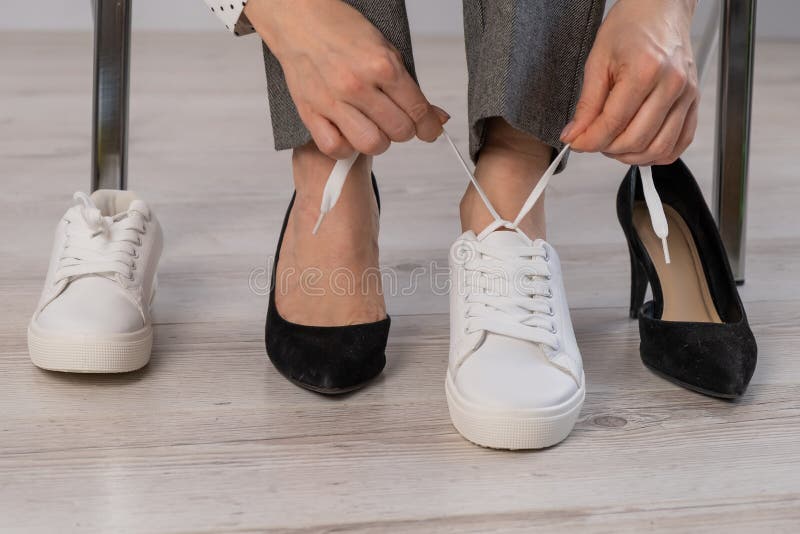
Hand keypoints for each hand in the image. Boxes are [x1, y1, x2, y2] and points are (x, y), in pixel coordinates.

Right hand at [245, 0, 447, 158]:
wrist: (298, 18)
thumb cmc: (341, 30)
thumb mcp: (385, 50)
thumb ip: (409, 86)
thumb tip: (436, 116)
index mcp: (381, 65)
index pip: (417, 110)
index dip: (430, 126)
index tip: (431, 131)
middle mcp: (358, 85)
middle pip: (399, 131)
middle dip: (405, 130)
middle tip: (397, 121)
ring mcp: (332, 101)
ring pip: (372, 144)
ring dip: (379, 140)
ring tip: (374, 128)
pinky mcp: (310, 112)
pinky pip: (336, 148)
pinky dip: (346, 147)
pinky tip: (349, 133)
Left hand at [561, 0, 698, 164]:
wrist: (660, 10)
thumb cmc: (630, 27)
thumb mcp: (597, 61)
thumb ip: (587, 104)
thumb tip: (574, 135)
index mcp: (646, 71)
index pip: (613, 124)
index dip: (589, 141)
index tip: (576, 142)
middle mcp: (672, 85)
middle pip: (636, 140)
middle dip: (607, 149)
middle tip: (593, 141)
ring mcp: (687, 96)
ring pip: (658, 148)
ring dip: (630, 156)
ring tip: (613, 144)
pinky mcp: (694, 103)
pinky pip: (679, 143)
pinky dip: (656, 153)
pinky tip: (638, 146)